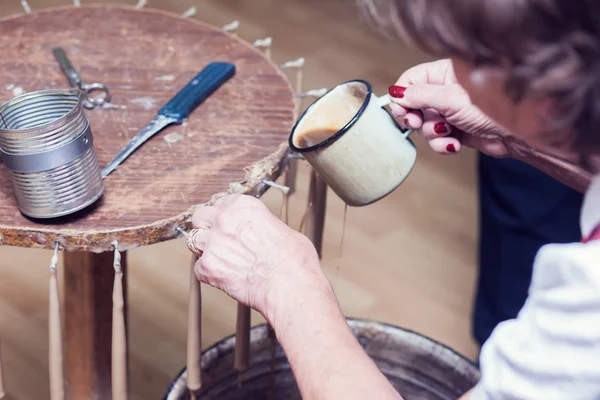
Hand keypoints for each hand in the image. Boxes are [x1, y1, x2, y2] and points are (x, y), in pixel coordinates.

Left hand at [189, 194, 327, 321]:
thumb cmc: (295, 260)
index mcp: (243, 206)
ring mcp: (213, 243)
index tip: (231, 225)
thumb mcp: (283, 230)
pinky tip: (225, 277)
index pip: (222, 203)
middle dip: (207, 227)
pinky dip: (209, 274)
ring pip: (194, 241)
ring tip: (222, 260)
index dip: (226, 215)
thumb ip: (263, 225)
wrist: (290, 286)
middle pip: (201, 217)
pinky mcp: (208, 267)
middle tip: (218, 239)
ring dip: (205, 249)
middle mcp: (224, 220)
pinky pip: (199, 268)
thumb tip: (263, 232)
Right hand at [388, 59, 508, 156]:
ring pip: (424, 125)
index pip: (411, 79)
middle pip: (413, 104)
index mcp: (445, 73)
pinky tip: (453, 144)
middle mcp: (445, 90)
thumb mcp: (450, 98)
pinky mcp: (455, 130)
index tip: (401, 110)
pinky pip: (436, 139)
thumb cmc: (492, 108)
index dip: (402, 95)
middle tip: (417, 124)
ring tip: (447, 134)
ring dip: (432, 134)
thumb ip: (420, 95)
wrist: (517, 135)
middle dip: (415, 118)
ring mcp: (450, 111)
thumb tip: (397, 93)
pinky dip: (442, 144)